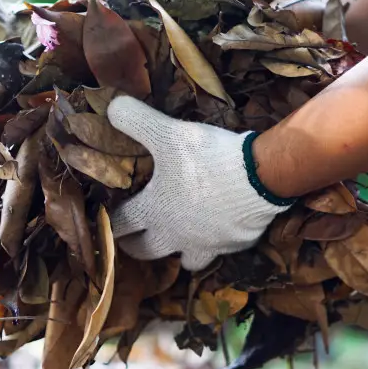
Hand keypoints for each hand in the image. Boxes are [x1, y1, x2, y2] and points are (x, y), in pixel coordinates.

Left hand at [106, 96, 293, 270]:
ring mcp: (204, 245)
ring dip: (176, 253)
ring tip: (176, 240)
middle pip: (145, 251)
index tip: (108, 218)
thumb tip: (110, 106)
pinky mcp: (232, 246)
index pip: (119, 225)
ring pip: (184, 261)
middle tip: (134, 236)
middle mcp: (173, 236)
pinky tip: (217, 230)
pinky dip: (214, 245)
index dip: (110, 221)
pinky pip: (218, 252)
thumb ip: (135, 120)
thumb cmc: (207, 158)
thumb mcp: (167, 132)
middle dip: (135, 245)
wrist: (259, 177)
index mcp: (152, 212)